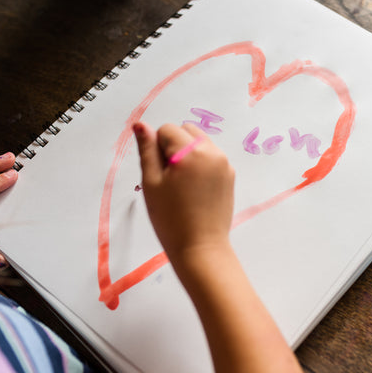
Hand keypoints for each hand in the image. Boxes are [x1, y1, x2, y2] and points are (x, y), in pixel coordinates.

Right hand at [133, 122, 234, 265]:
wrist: (200, 247)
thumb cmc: (170, 218)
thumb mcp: (151, 182)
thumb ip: (147, 150)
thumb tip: (141, 125)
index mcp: (192, 151)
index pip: (167, 130)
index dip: (157, 149)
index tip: (159, 174)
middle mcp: (213, 152)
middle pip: (186, 130)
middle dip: (174, 146)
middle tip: (169, 178)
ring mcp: (224, 163)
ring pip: (200, 142)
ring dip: (188, 153)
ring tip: (182, 184)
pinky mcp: (230, 175)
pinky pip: (211, 157)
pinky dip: (200, 164)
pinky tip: (194, 189)